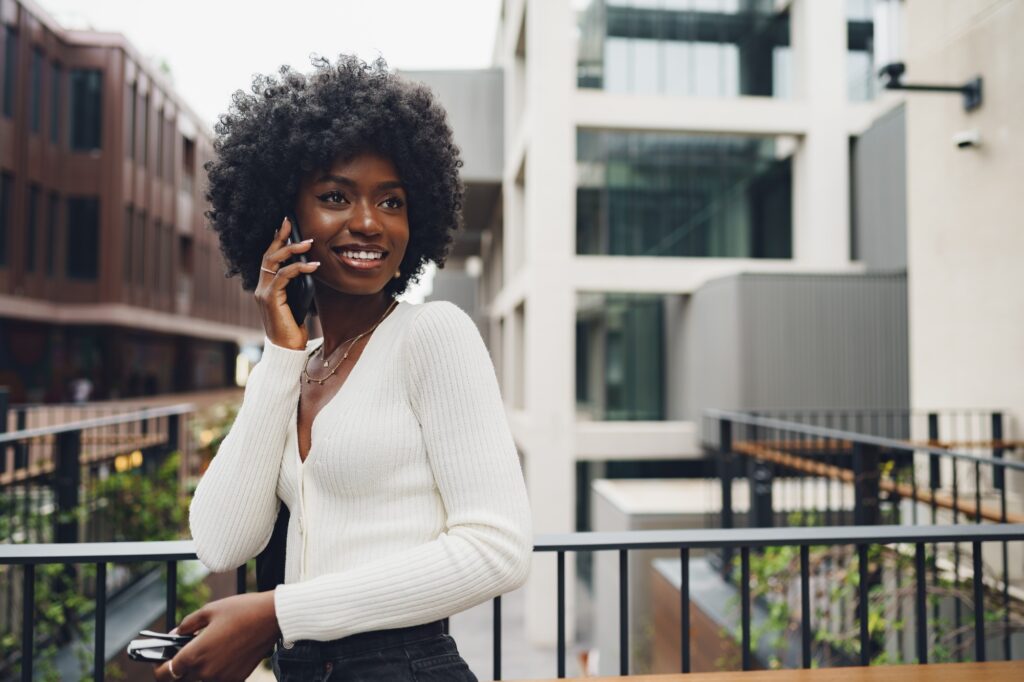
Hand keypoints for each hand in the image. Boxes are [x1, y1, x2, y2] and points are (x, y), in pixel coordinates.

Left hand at [153, 591, 279, 681]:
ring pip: (201, 678)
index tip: (160, 660)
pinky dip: (217, 669)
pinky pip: (218, 678)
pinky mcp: (237, 679)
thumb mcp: (209, 610)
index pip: (166, 672)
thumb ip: (186, 625)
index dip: (159, 666)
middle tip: (188, 649)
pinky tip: (224, 652)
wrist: (272, 618)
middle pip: (182, 677)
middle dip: (180, 666)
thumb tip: (175, 634)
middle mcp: (206, 671)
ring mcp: (222, 678)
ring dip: (199, 668)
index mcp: (195, 654)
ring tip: (209, 648)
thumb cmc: (241, 610)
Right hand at [256, 216, 319, 350]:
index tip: (284, 226)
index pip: (269, 259)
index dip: (276, 241)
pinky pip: (283, 276)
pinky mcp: (270, 299)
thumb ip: (297, 286)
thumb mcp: (298, 302)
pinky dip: (299, 269)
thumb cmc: (294, 328)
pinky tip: (313, 266)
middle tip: (290, 222)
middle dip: (280, 237)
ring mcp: (263, 293)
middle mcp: (261, 288)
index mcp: (267, 288)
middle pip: (268, 255)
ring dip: (292, 250)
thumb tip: (309, 267)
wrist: (287, 349)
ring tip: (309, 243)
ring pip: (274, 262)